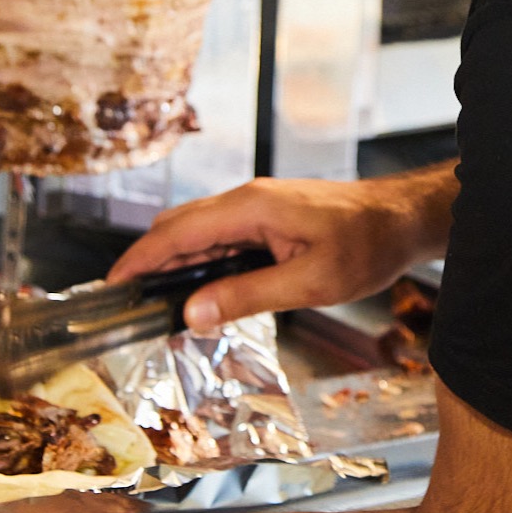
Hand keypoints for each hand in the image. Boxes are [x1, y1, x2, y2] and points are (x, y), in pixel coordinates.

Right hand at [109, 164, 457, 329]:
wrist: (402, 218)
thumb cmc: (366, 246)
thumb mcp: (310, 282)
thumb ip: (248, 295)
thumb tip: (192, 312)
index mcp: (250, 208)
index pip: (176, 232)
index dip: (138, 259)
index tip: (109, 286)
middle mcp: (246, 200)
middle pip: (178, 227)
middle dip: (146, 261)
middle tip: (123, 302)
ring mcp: (257, 206)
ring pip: (198, 231)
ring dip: (172, 262)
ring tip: (149, 299)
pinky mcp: (268, 217)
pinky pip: (220, 236)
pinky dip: (198, 259)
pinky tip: (195, 287)